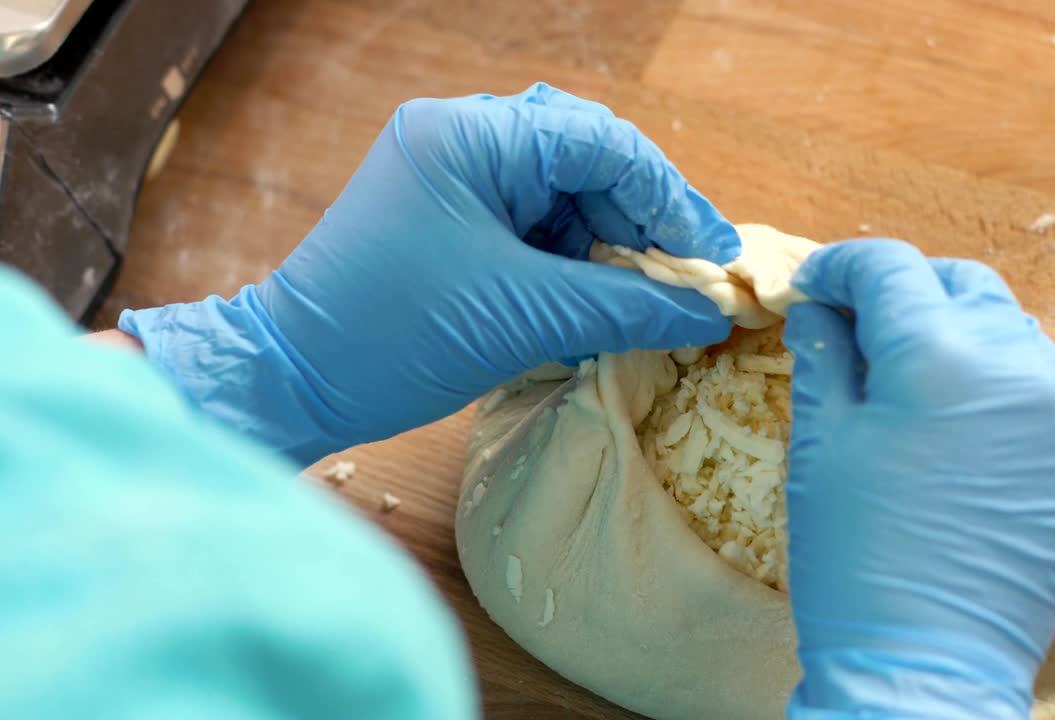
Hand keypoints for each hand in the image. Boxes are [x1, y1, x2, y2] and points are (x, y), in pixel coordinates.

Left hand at [120, 83, 738, 463]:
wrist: (294, 380)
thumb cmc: (393, 335)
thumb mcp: (523, 317)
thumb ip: (626, 306)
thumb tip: (709, 312)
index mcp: (471, 137)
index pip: (601, 143)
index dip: (670, 198)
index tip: (714, 256)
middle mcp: (462, 139)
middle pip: (587, 162)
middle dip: (642, 222)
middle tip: (689, 278)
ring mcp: (454, 177)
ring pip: (565, 197)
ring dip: (609, 246)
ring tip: (642, 300)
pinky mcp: (451, 218)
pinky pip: (533, 227)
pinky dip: (572, 264)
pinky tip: (595, 303)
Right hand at [780, 240, 1054, 718]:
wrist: (926, 661)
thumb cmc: (854, 554)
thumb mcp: (821, 444)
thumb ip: (823, 356)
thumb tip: (819, 308)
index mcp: (936, 355)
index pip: (888, 269)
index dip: (841, 268)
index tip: (813, 289)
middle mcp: (1017, 364)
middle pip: (958, 285)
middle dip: (904, 294)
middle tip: (859, 327)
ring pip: (1013, 330)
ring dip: (962, 334)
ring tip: (921, 377)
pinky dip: (1020, 380)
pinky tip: (984, 413)